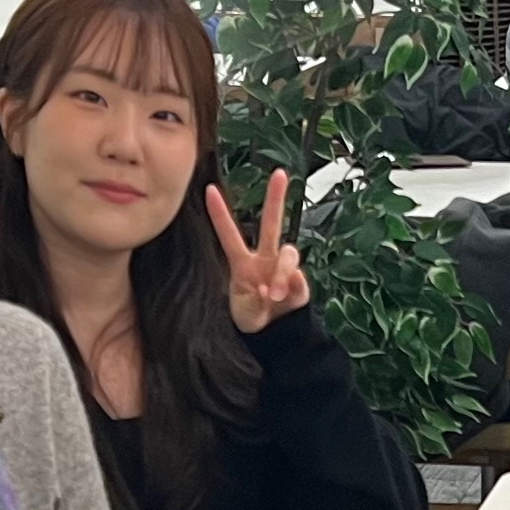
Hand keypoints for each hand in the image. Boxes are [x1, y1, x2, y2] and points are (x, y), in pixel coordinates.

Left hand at [209, 169, 310, 334]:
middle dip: (276, 197)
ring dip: (282, 274)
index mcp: (243, 263)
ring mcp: (285, 269)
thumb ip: (256, 299)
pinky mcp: (300, 284)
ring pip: (289, 254)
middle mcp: (265, 259)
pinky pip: (299, 280)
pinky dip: (291, 289)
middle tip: (279, 173)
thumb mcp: (244, 312)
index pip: (229, 235)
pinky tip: (283, 299)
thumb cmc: (252, 317)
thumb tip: (274, 287)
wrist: (274, 335)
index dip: (220, 214)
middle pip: (272, 223)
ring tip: (273, 294)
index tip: (209, 189)